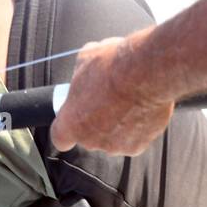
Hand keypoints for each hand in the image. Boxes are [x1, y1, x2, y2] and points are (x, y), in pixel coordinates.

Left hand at [51, 35, 174, 156]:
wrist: (147, 71)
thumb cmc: (114, 64)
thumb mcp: (86, 59)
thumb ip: (80, 76)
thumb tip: (85, 72)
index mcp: (71, 123)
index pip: (60, 138)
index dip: (66, 129)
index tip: (73, 120)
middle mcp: (90, 141)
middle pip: (89, 136)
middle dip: (96, 122)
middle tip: (107, 99)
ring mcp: (114, 147)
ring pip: (112, 138)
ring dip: (117, 125)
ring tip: (128, 100)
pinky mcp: (136, 148)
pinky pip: (133, 139)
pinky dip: (137, 128)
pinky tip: (141, 108)